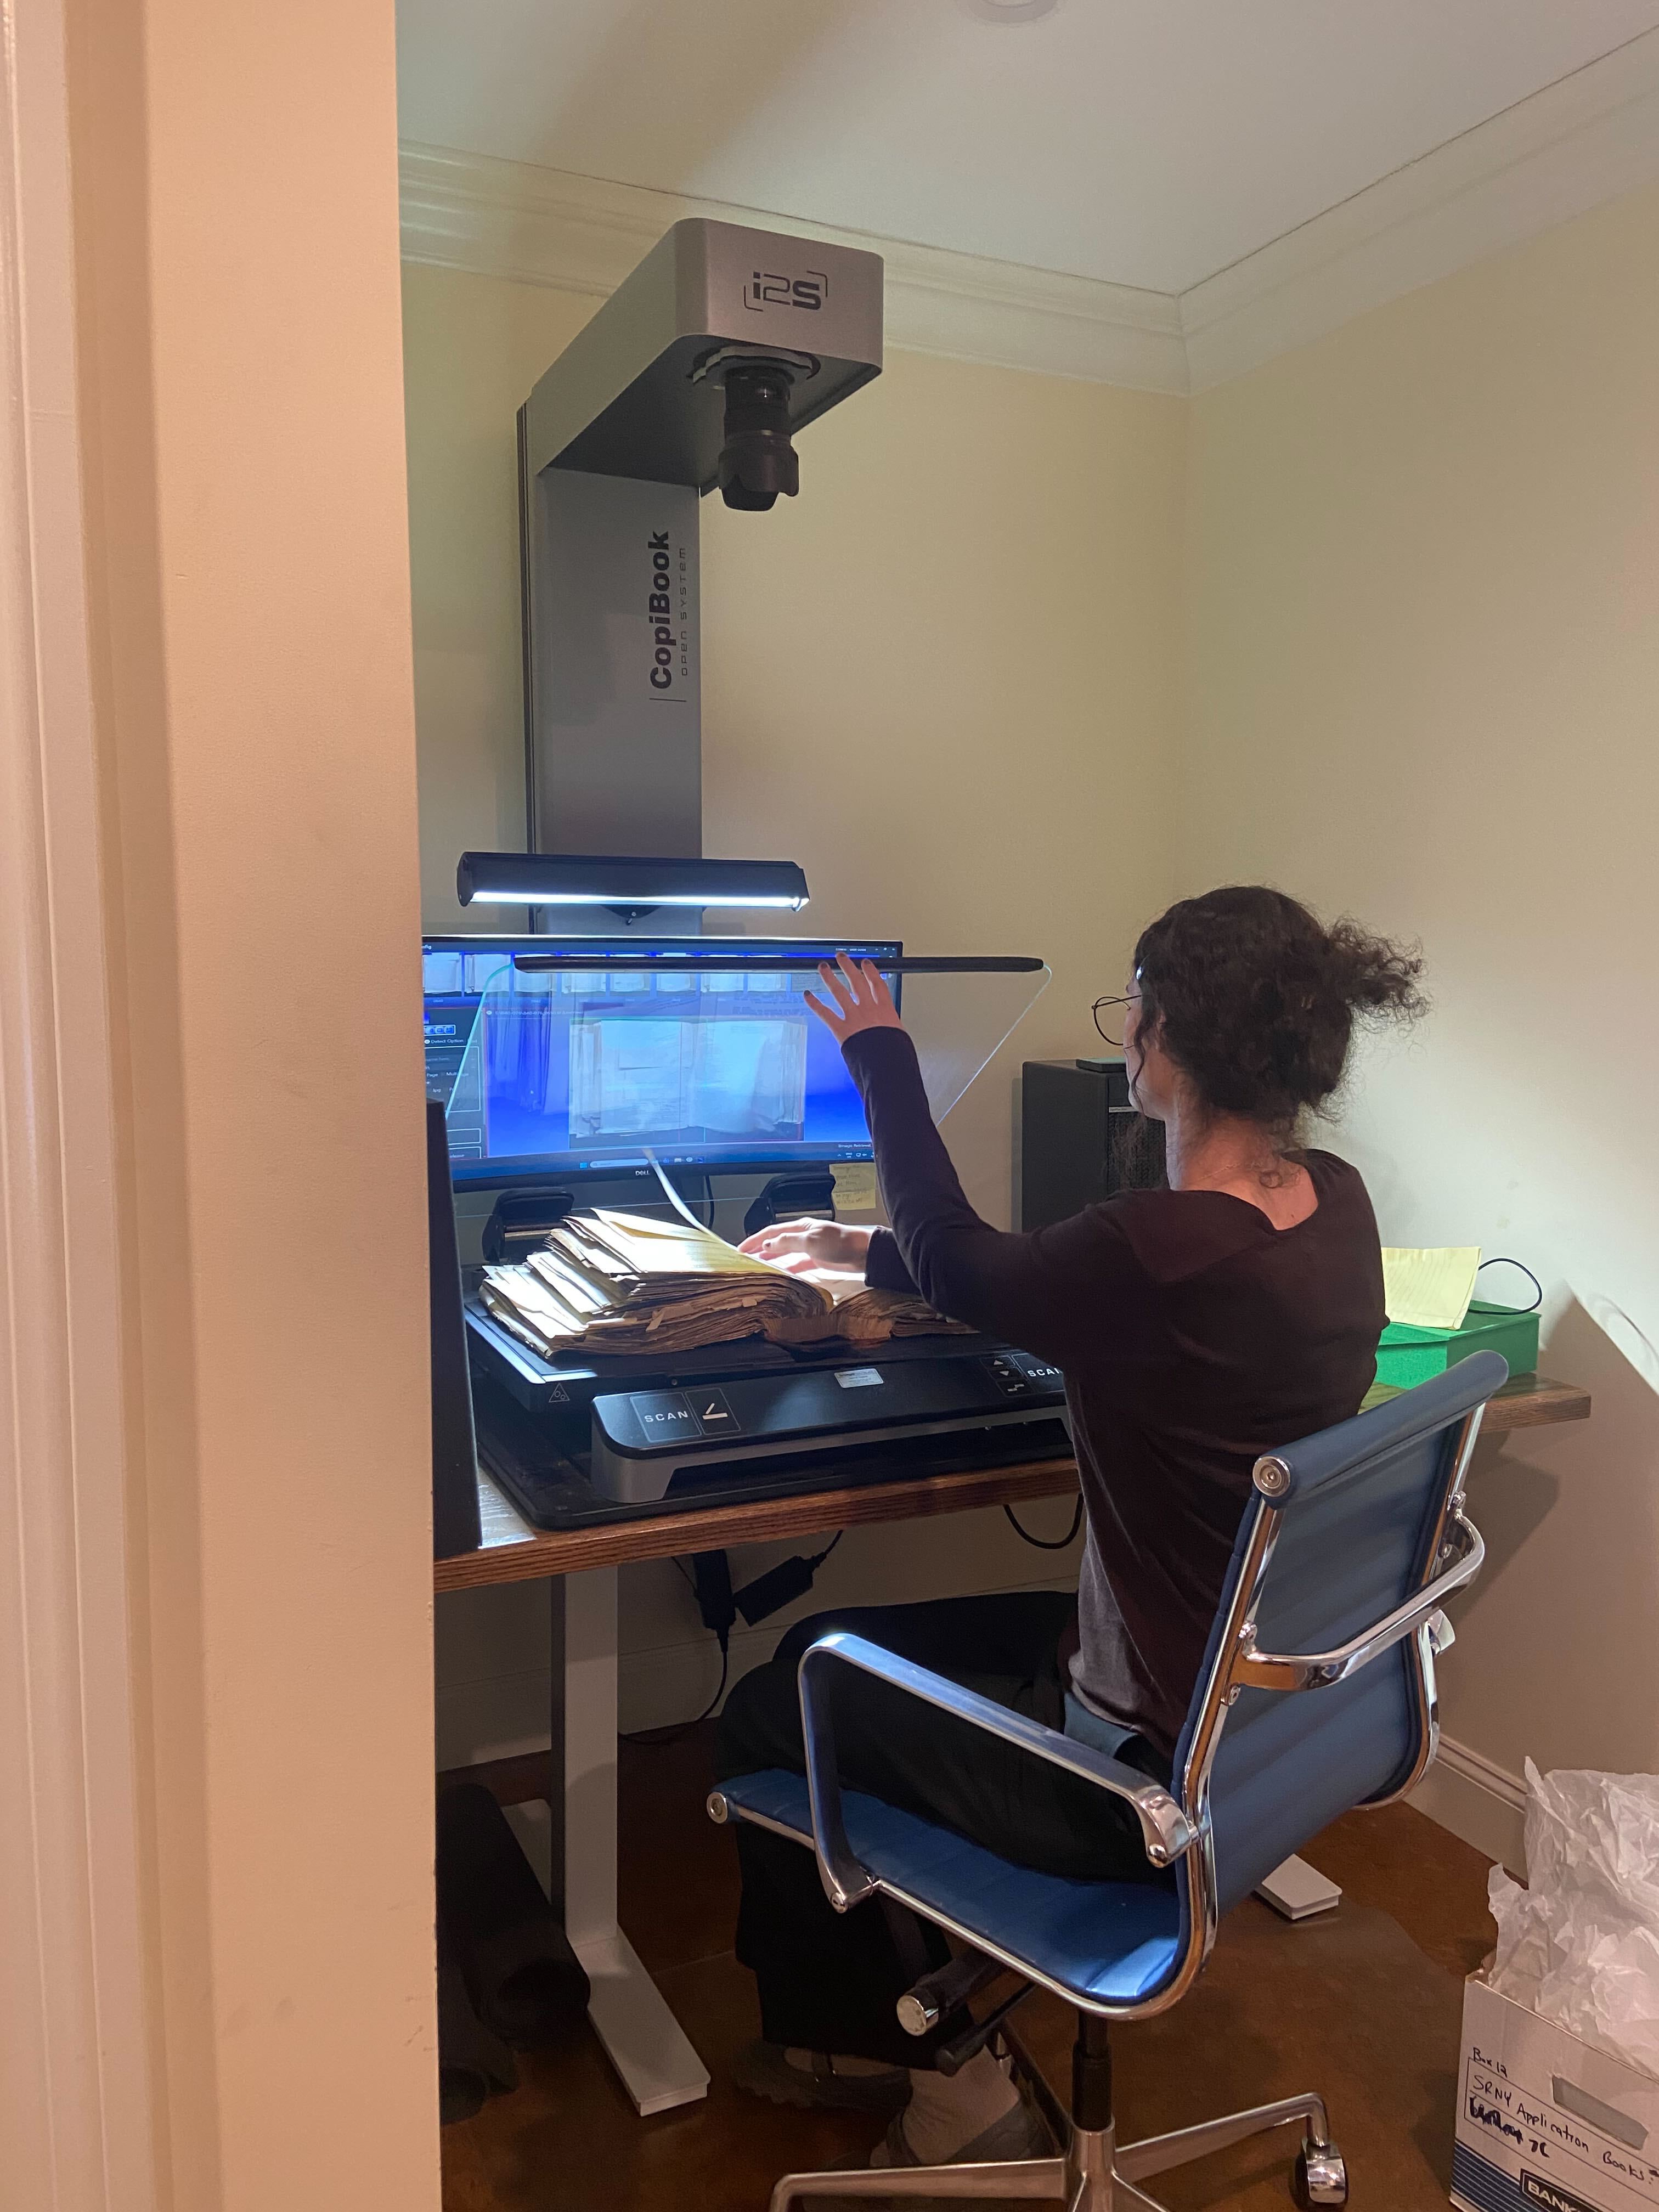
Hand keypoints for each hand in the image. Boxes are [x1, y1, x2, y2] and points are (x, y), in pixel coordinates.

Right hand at [739, 1217, 875, 1275]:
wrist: (863, 1253)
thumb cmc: (841, 1242)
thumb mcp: (810, 1241)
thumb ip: (787, 1243)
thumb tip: (767, 1244)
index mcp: (800, 1227)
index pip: (771, 1232)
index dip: (754, 1240)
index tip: (741, 1248)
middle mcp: (803, 1236)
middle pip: (776, 1241)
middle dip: (759, 1248)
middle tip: (744, 1257)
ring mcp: (810, 1248)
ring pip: (785, 1252)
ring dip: (771, 1257)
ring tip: (757, 1264)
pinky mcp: (817, 1260)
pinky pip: (797, 1263)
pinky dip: (787, 1267)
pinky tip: (780, 1272)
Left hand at [804, 952, 904, 1044]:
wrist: (886, 1063)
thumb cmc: (895, 1054)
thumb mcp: (900, 1037)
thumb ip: (892, 1031)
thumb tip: (894, 1037)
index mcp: (885, 1010)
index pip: (877, 984)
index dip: (870, 971)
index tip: (866, 964)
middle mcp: (868, 1009)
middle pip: (856, 982)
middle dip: (848, 967)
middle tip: (842, 958)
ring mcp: (854, 1017)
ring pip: (839, 992)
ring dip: (830, 977)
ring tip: (823, 967)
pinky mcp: (841, 1029)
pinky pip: (825, 1013)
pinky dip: (815, 1004)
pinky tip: (808, 995)